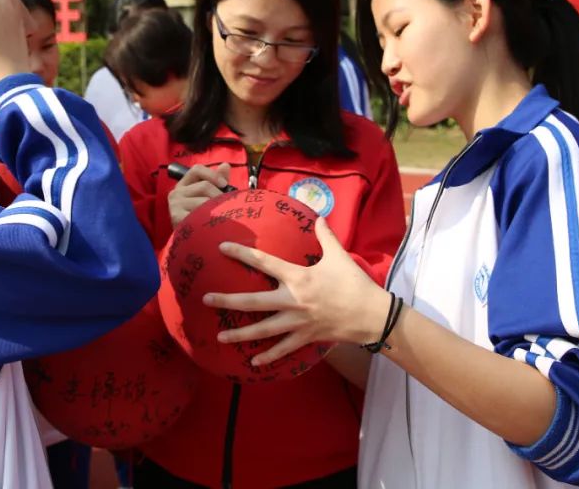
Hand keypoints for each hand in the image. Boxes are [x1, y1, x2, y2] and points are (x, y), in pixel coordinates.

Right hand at [167, 163, 230, 225]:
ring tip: (221, 218)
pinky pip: (200, 213)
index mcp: (183, 185)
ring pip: (204, 201)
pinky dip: (210, 218)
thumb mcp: (209, 197)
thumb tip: (226, 165)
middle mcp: (176, 193)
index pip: (197, 169)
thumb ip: (217, 181)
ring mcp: (175, 205)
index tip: (224, 185)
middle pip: (204, 186)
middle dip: (219, 196)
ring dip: (217, 209)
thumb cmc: (201, 217)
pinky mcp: (176, 217)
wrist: (191, 243)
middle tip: (226, 208)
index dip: (212, 174)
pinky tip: (213, 224)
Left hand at [203, 218, 391, 365]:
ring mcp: (297, 322)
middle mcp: (292, 300)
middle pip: (253, 302)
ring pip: (262, 329)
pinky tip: (253, 362)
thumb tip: (320, 216)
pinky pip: (283, 349)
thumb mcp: (339, 256)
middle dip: (227, 300)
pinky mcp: (305, 337)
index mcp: (297, 277)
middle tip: (205, 299)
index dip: (241, 253)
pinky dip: (268, 356)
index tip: (222, 248)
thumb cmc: (354, 283)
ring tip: (220, 336)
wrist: (372, 315)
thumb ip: (326, 236)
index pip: (263, 262)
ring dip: (240, 333)